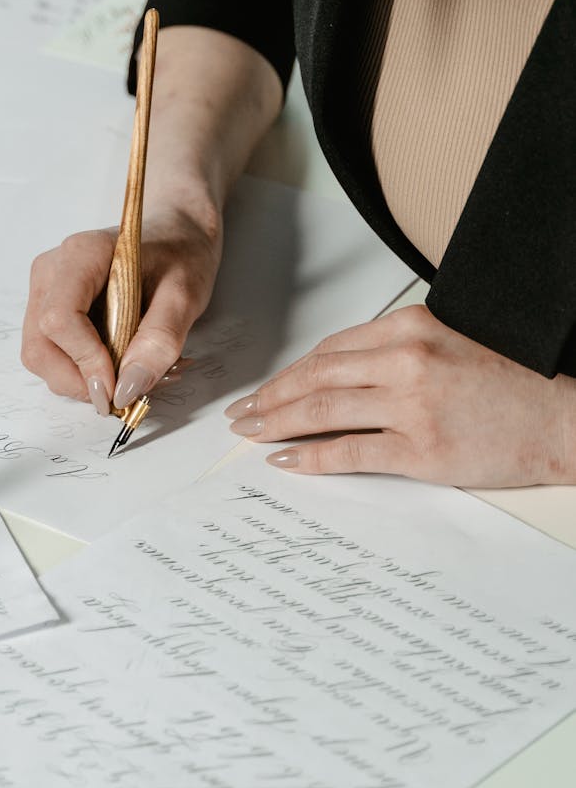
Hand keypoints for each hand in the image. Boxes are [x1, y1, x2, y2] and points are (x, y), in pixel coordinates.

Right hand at [22, 208, 222, 413]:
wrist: (176, 230)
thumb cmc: (181, 251)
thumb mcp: (186, 293)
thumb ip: (160, 340)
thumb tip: (129, 388)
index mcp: (81, 255)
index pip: (59, 318)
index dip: (85, 361)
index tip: (119, 388)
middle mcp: (51, 271)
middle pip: (40, 346)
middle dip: (80, 381)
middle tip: (126, 392)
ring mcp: (45, 290)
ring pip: (42, 356)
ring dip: (82, 380)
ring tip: (129, 376)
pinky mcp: (50, 309)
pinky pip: (53, 353)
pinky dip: (82, 372)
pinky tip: (117, 365)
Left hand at [225, 305, 575, 486]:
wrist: (561, 418)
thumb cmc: (509, 383)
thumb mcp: (449, 342)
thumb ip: (398, 349)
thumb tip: (341, 371)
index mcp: (410, 327)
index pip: (331, 349)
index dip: (292, 371)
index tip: (270, 386)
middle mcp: (405, 359)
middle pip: (315, 376)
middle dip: (270, 396)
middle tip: (242, 412)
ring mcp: (411, 405)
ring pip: (322, 411)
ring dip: (276, 423)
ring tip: (251, 434)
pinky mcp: (420, 448)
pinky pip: (349, 452)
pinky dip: (310, 458)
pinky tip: (286, 461)